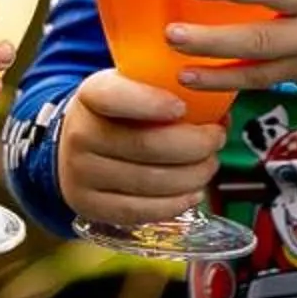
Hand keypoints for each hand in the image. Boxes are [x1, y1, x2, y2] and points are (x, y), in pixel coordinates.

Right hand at [57, 68, 224, 226]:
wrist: (76, 145)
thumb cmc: (120, 113)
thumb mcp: (134, 86)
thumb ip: (168, 89)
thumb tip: (220, 113)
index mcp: (91, 95)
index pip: (115, 97)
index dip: (150, 103)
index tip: (182, 107)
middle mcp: (81, 134)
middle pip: (145, 145)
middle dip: (194, 145)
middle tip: (217, 139)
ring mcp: (81, 173)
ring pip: (149, 181)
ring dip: (192, 176)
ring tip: (209, 165)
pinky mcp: (90, 206)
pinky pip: (140, 211)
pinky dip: (175, 204)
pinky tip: (193, 193)